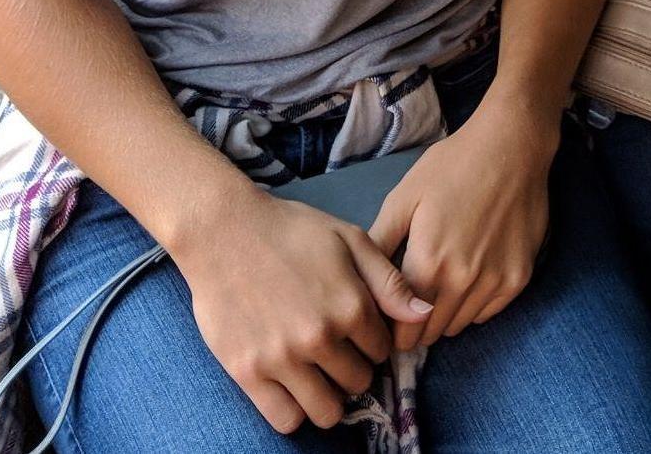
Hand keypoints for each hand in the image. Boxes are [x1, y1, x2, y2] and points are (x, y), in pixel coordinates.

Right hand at [173, 183, 432, 434]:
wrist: (225, 229)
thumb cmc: (292, 230)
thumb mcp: (350, 239)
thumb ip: (389, 281)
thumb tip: (425, 313)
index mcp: (350, 305)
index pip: (382, 351)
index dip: (373, 342)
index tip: (358, 333)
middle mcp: (320, 337)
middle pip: (358, 382)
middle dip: (354, 369)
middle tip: (336, 351)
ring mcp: (282, 358)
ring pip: (326, 411)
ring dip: (329, 397)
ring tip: (318, 374)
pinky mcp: (248, 372)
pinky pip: (285, 420)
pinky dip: (295, 411)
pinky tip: (293, 387)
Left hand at [368, 96, 559, 349]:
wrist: (512, 145)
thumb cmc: (453, 166)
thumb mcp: (405, 197)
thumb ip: (379, 244)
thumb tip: (358, 284)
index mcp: (428, 264)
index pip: (402, 329)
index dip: (390, 329)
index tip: (386, 319)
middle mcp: (462, 283)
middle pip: (429, 333)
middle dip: (414, 325)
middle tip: (409, 303)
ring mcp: (494, 283)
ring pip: (458, 326)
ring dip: (443, 316)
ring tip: (437, 289)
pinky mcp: (518, 279)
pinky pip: (487, 313)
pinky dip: (472, 305)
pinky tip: (467, 278)